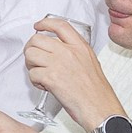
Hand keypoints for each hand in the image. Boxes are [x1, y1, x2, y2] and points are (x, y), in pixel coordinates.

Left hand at [26, 16, 123, 131]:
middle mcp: (69, 52)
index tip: (38, 27)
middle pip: (38, 39)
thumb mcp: (91, 63)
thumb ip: (75, 53)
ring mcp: (59, 63)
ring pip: (30, 54)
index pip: (60, 25)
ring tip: (40, 74)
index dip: (45, 24)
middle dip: (31, 49)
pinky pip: (32, 73)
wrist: (100, 108)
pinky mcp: (51, 77)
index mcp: (81, 47)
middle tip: (34, 59)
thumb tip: (58, 51)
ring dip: (31, 65)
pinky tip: (44, 86)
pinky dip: (35, 81)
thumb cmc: (97, 93)